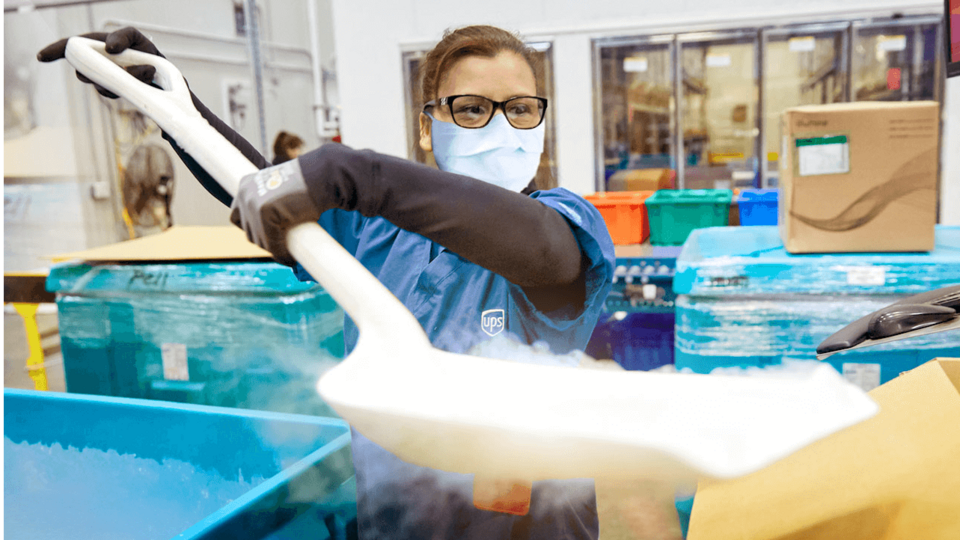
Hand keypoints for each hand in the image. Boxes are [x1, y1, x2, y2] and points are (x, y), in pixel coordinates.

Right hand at [37, 26, 163, 97]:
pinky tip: (148, 73)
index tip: (41, 57)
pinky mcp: (116, 93)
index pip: (69, 48)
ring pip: (103, 85)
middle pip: (83, 72)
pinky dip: (135, 83)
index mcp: (92, 46)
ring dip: (127, 77)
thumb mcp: (133, 36)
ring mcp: (104, 80)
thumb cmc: (141, 48)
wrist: (159, 68)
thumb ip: (122, 36)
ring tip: (147, 68)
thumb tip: (110, 48)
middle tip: (123, 65)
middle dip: (100, 71)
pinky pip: (118, 93)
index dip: (54, 52)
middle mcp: (95, 65)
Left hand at [230, 160, 322, 266]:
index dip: (253, 231)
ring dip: (274, 250)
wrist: (322, 177)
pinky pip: (271, 242)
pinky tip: (291, 259)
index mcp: (246, 185)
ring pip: (259, 240)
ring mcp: (252, 202)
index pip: (237, 218)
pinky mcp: (264, 211)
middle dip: (265, 243)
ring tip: (288, 255)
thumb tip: (271, 229)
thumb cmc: (309, 185)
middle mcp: (245, 194)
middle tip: (283, 248)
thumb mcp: (281, 191)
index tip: (268, 238)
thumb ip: (271, 204)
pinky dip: (281, 254)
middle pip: (249, 232)